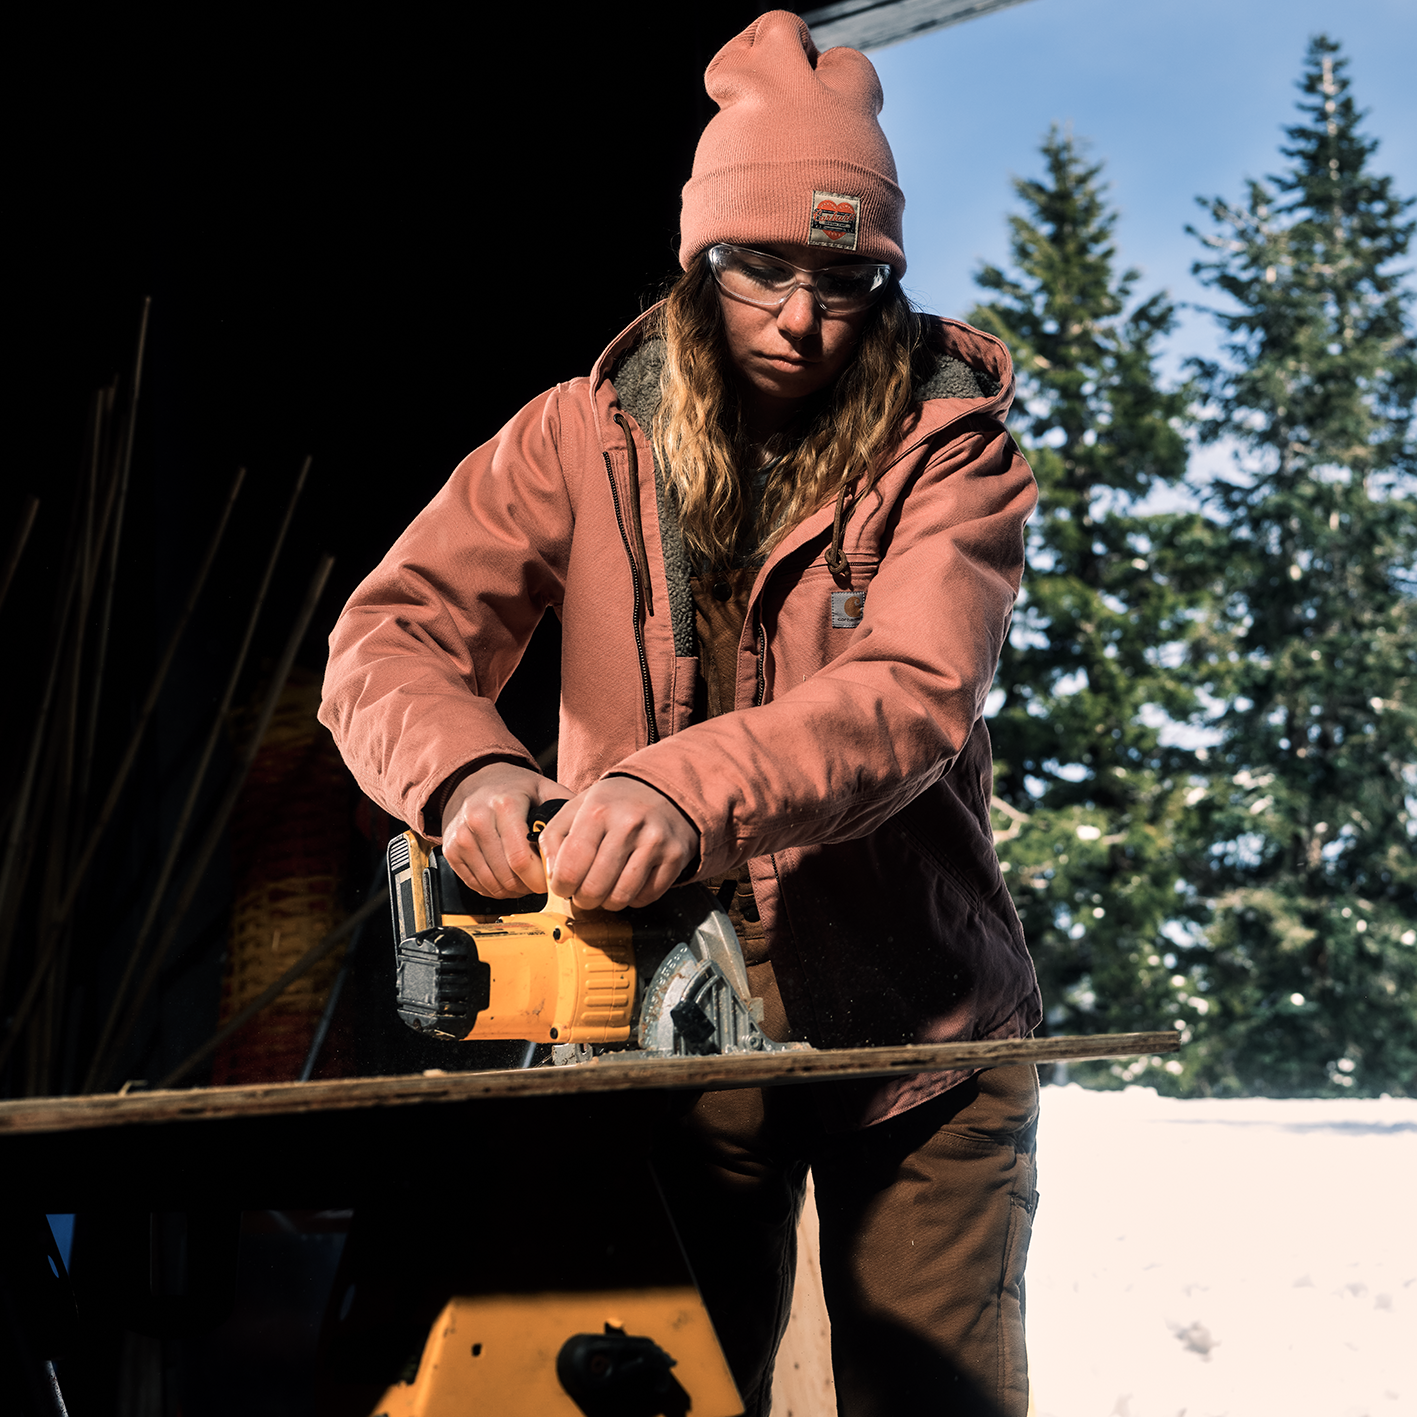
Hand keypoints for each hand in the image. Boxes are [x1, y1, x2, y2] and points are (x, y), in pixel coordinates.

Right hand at [441, 762, 571, 897]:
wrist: (474, 779)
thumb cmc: (514, 788)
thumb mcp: (543, 788)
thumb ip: (566, 806)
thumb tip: (592, 828)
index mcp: (504, 805)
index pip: (520, 859)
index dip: (539, 879)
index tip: (552, 880)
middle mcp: (478, 819)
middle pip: (507, 876)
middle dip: (529, 887)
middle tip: (541, 882)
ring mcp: (461, 836)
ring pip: (491, 884)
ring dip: (513, 891)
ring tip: (526, 880)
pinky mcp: (451, 850)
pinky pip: (475, 885)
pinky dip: (495, 889)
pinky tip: (508, 879)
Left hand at [539, 776, 699, 911]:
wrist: (662, 788)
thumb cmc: (614, 803)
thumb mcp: (577, 807)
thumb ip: (553, 838)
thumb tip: (551, 875)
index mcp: (597, 812)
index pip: (570, 868)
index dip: (561, 886)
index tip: (562, 886)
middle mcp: (628, 825)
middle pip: (595, 888)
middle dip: (583, 899)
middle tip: (583, 892)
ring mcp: (654, 842)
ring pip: (621, 897)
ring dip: (607, 902)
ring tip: (604, 889)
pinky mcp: (675, 856)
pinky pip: (646, 897)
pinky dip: (633, 898)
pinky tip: (628, 881)